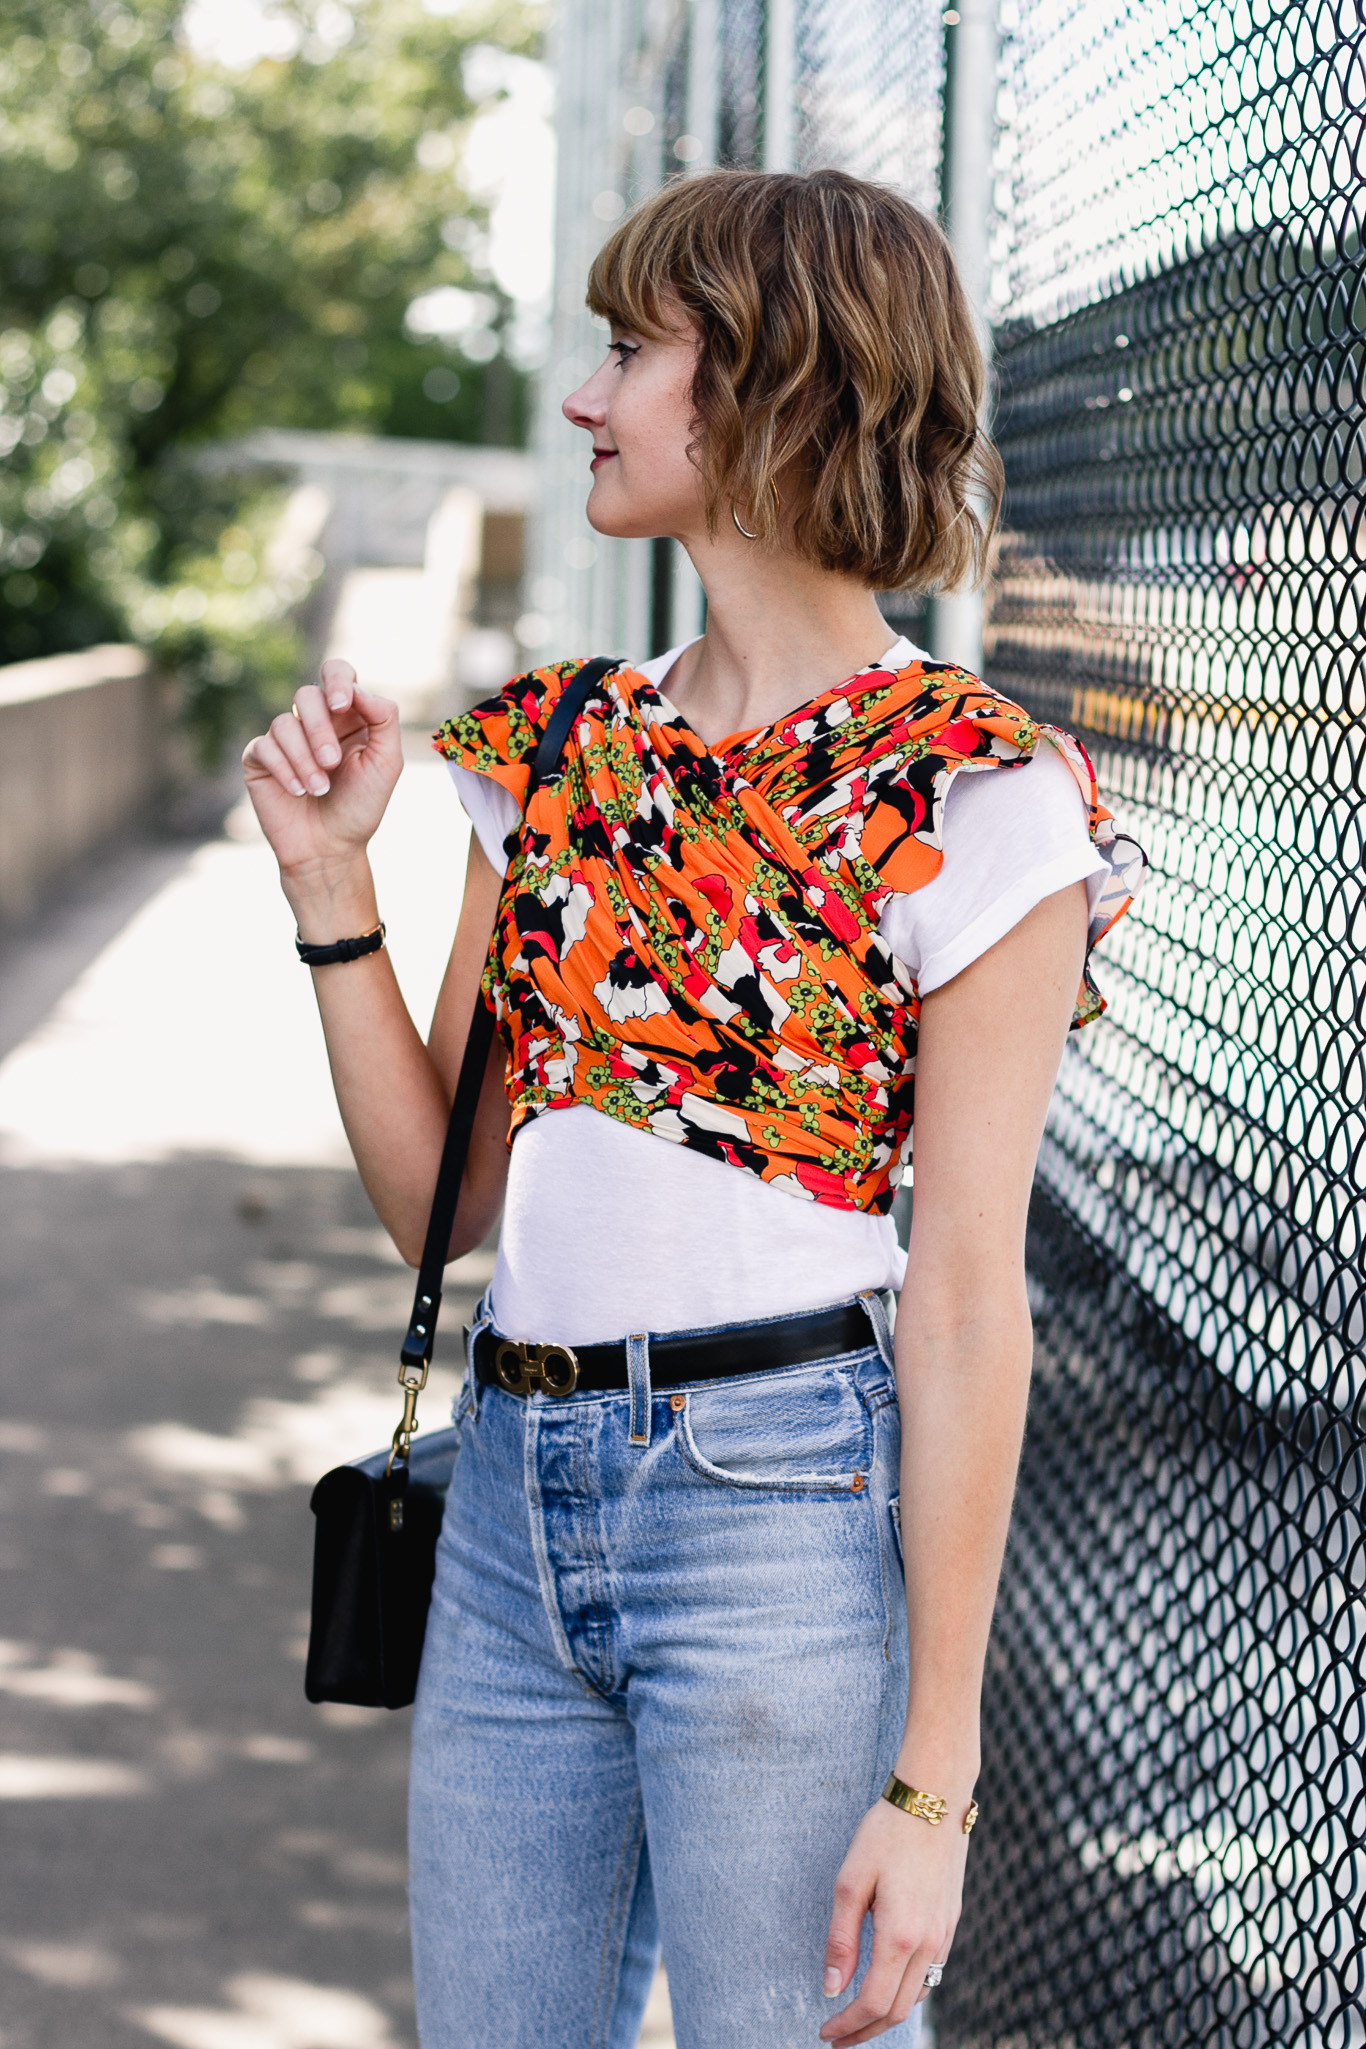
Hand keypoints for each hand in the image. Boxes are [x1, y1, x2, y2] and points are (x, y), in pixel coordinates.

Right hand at [241, 660, 402, 883]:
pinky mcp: (260, 758)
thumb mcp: (386, 762)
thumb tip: (359, 688)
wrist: (330, 848)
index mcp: (347, 715)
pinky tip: (299, 792)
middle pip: (307, 695)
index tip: (341, 706)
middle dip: (319, 729)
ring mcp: (285, 738)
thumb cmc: (361, 806)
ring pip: (284, 722)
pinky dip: (284, 769)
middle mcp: (314, 722)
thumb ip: (383, 719)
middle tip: (332, 763)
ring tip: (319, 789)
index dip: (338, 681)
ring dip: (304, 758)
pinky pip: (264, 746)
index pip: (337, 673)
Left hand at [819, 1798, 966, 2044]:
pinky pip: (932, 1973)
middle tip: (837, 2039)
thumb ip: (841, 1939)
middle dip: (865, 2031)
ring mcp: (945, 1934)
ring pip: (917, 1995)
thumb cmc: (886, 1833)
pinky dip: (907, 1991)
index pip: (873, 2003)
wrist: (935, 1799)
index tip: (825, 2034)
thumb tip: (832, 1988)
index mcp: (900, 1936)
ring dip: (887, 2014)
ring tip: (858, 2017)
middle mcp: (929, 1943)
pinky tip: (889, 1983)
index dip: (848, 2025)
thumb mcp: (851, 1881)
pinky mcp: (951, 1921)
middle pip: (897, 2010)